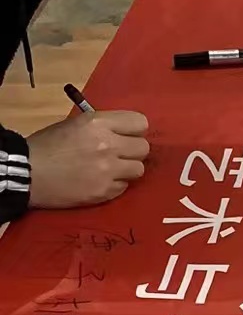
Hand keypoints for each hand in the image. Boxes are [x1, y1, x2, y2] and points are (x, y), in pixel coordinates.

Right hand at [28, 112, 150, 209]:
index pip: (140, 123)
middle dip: (133, 150)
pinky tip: (100, 181)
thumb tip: (125, 132)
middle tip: (118, 154)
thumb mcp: (76, 124)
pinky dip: (116, 185)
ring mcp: (108, 170)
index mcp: (99, 123)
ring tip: (111, 169)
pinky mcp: (105, 191)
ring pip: (139, 169)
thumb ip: (103, 126)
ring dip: (128, 169)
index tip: (127, 135)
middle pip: (144, 148)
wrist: (28, 174)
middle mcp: (108, 145)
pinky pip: (125, 187)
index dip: (134, 130)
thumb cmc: (48, 145)